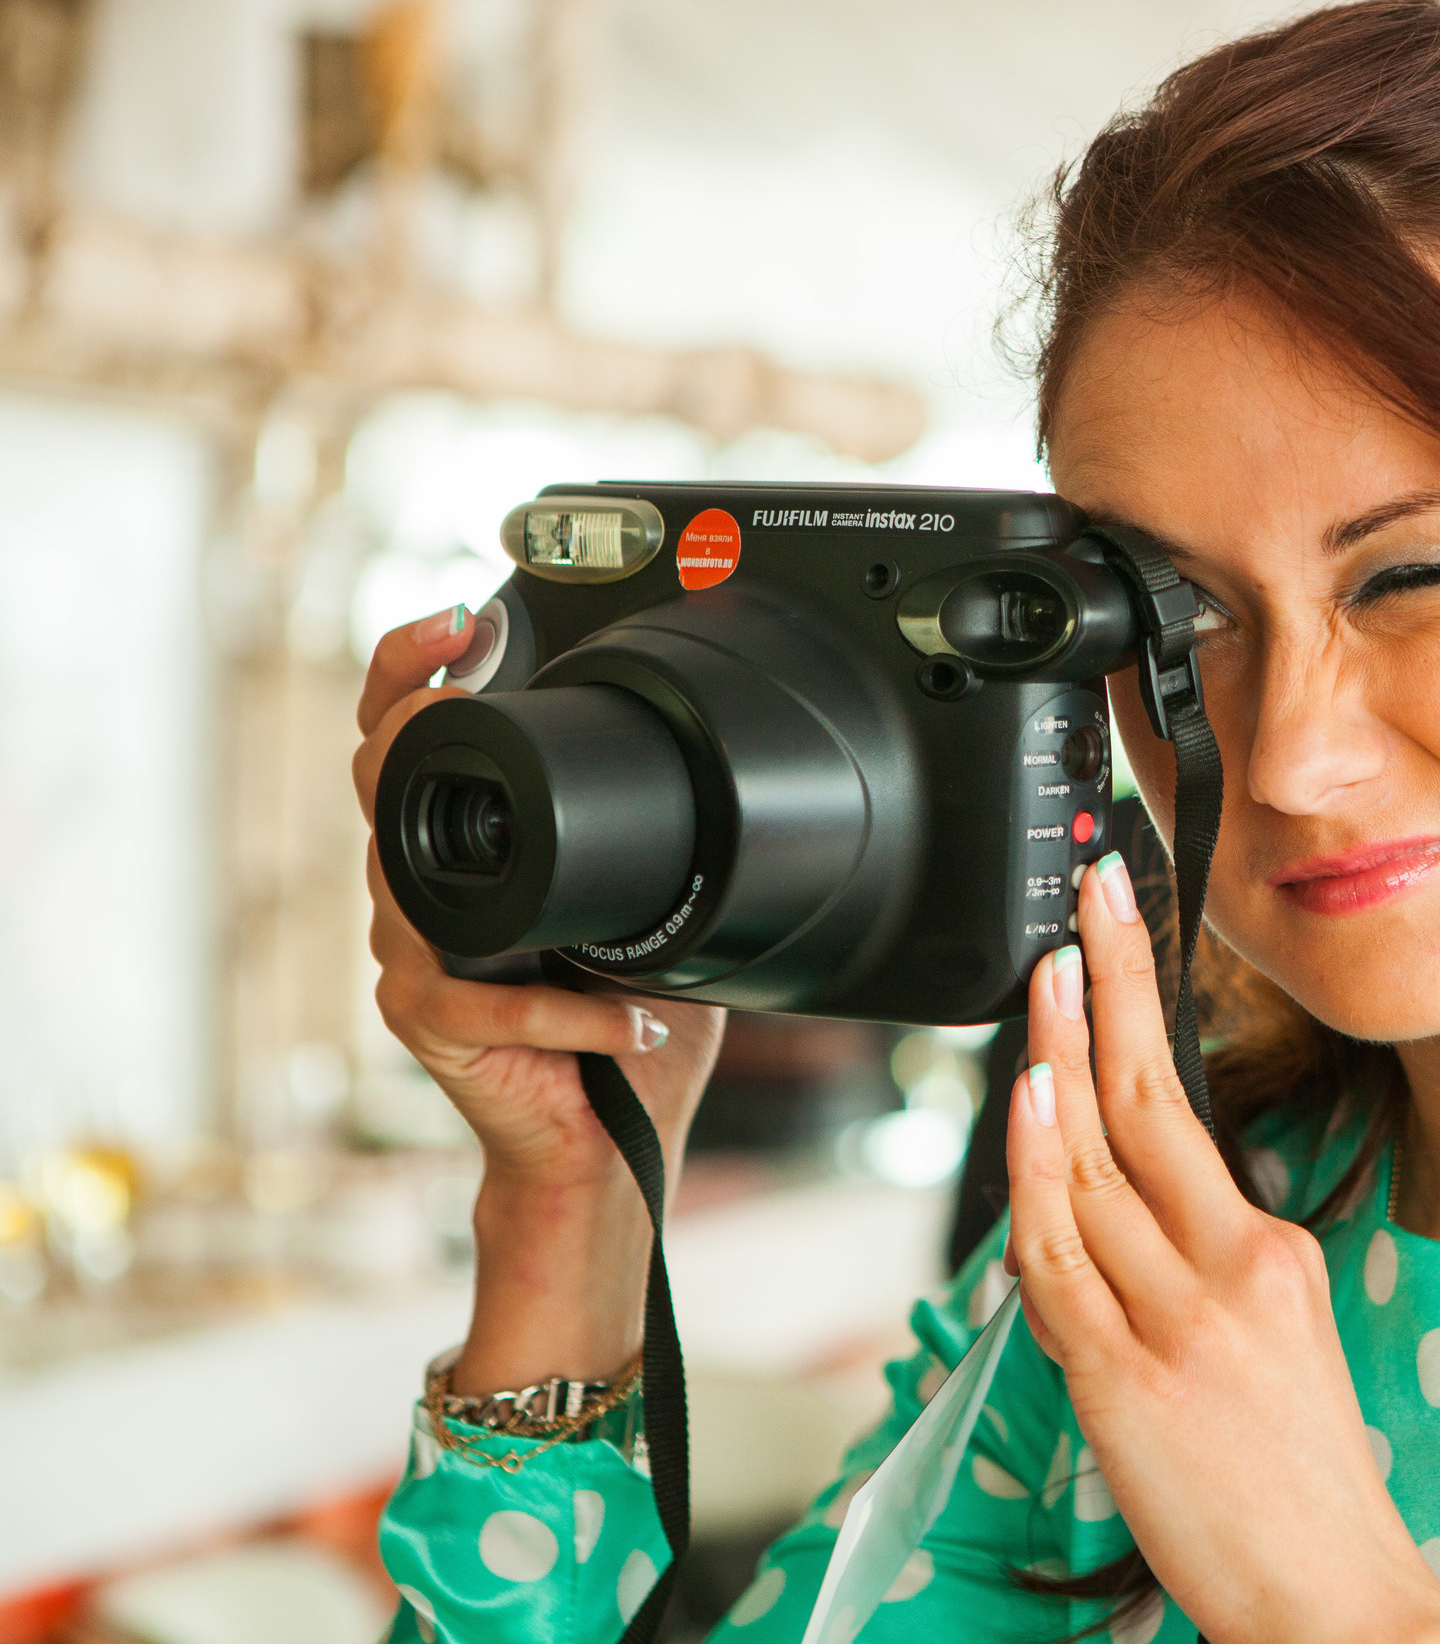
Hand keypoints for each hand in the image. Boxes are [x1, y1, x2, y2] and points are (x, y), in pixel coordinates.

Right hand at [355, 607, 725, 1388]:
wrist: (611, 1147)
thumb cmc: (632, 1034)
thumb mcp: (664, 918)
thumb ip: (664, 851)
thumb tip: (737, 779)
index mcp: (477, 858)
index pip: (416, 746)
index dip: (416, 671)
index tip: (465, 615)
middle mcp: (425, 896)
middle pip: (378, 781)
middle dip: (408, 707)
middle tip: (462, 657)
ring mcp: (413, 958)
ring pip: (409, 879)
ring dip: (488, 860)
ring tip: (555, 854)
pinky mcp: (429, 1025)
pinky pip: (485, 1000)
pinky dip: (568, 1006)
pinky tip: (629, 1014)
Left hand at [1001, 853, 1439, 1643]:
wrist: (1331, 1599)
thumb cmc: (1300, 1484)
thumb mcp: (1282, 1341)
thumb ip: (1208, 1263)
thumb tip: (1124, 1198)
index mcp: (1274, 1255)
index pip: (1185, 1103)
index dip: (1144, 1004)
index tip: (1121, 928)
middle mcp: (1233, 1269)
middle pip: (1148, 1101)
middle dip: (1110, 989)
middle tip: (1085, 904)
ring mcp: (1178, 1320)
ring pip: (1091, 1168)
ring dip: (1055, 1064)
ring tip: (1040, 982)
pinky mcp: (1125, 1381)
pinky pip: (1060, 1260)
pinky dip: (1035, 1177)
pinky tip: (1027, 1109)